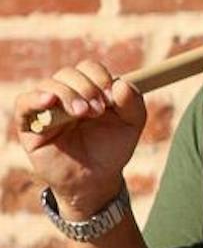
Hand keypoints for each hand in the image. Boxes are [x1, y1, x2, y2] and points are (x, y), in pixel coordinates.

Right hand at [13, 60, 146, 217]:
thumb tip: (120, 83)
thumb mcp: (132, 125)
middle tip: (98, 110)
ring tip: (82, 113)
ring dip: (67, 94)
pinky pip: (24, 103)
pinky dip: (35, 98)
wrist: (95, 179)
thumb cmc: (111, 149)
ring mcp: (47, 109)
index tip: (111, 97)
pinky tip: (49, 101)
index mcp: (89, 90)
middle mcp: (66, 95)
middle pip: (68, 73)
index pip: (88, 68)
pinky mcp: (30, 125)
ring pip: (49, 85)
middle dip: (86, 87)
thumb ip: (133, 102)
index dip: (99, 76)